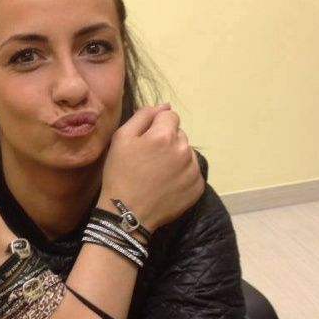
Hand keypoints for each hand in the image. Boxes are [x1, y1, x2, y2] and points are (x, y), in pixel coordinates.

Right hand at [99, 104, 204, 231]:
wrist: (127, 213)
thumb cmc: (120, 174)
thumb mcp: (121, 138)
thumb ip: (143, 116)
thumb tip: (165, 105)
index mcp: (165, 135)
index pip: (169, 116)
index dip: (155, 126)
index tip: (145, 142)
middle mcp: (184, 149)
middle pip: (179, 134)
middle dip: (167, 141)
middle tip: (149, 160)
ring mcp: (193, 169)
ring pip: (187, 152)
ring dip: (176, 157)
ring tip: (158, 174)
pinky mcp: (198, 186)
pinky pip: (192, 171)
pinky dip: (182, 174)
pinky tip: (166, 184)